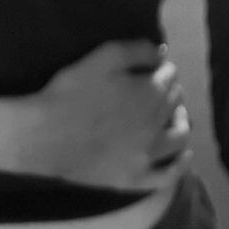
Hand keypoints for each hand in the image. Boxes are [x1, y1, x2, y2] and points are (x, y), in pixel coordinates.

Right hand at [24, 40, 189, 192]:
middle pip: (175, 102)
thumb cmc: (71, 91)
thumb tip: (163, 53)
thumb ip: (138, 50)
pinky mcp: (135, 178)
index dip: (162, 69)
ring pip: (180, 136)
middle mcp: (157, 123)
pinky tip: (184, 154)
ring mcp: (147, 155)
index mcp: (151, 92)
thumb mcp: (104, 57)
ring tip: (172, 116)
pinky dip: (181, 164)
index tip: (153, 69)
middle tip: (157, 88)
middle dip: (170, 91)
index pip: (170, 75)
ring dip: (180, 121)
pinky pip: (168, 175)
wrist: (43, 135)